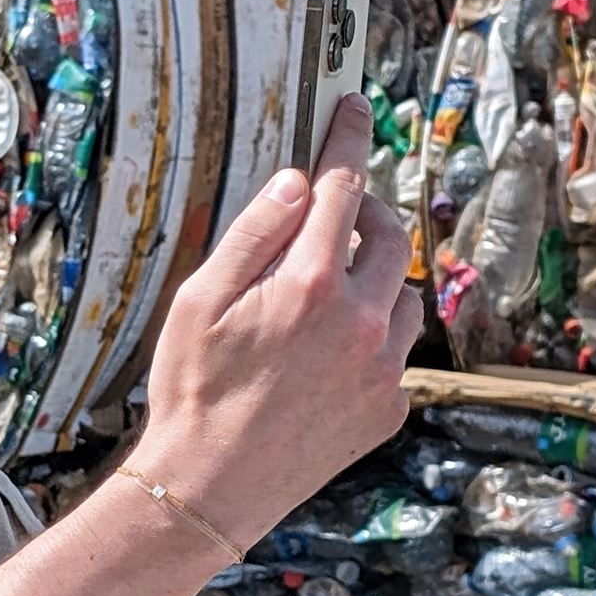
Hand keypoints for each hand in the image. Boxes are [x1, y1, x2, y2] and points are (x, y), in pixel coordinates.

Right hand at [142, 96, 417, 551]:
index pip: (340, 188)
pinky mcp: (389, 407)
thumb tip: (296, 184)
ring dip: (374, 280)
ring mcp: (383, 368)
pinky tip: (325, 359)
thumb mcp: (200, 300)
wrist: (210, 488)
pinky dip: (371, 339)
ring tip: (325, 297)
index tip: (354, 107)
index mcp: (310, 284)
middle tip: (333, 215)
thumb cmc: (192, 392)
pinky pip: (396, 352)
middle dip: (366, 212)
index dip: (347, 139)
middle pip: (390, 235)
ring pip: (403, 295)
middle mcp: (360, 321)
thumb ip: (254, 235)